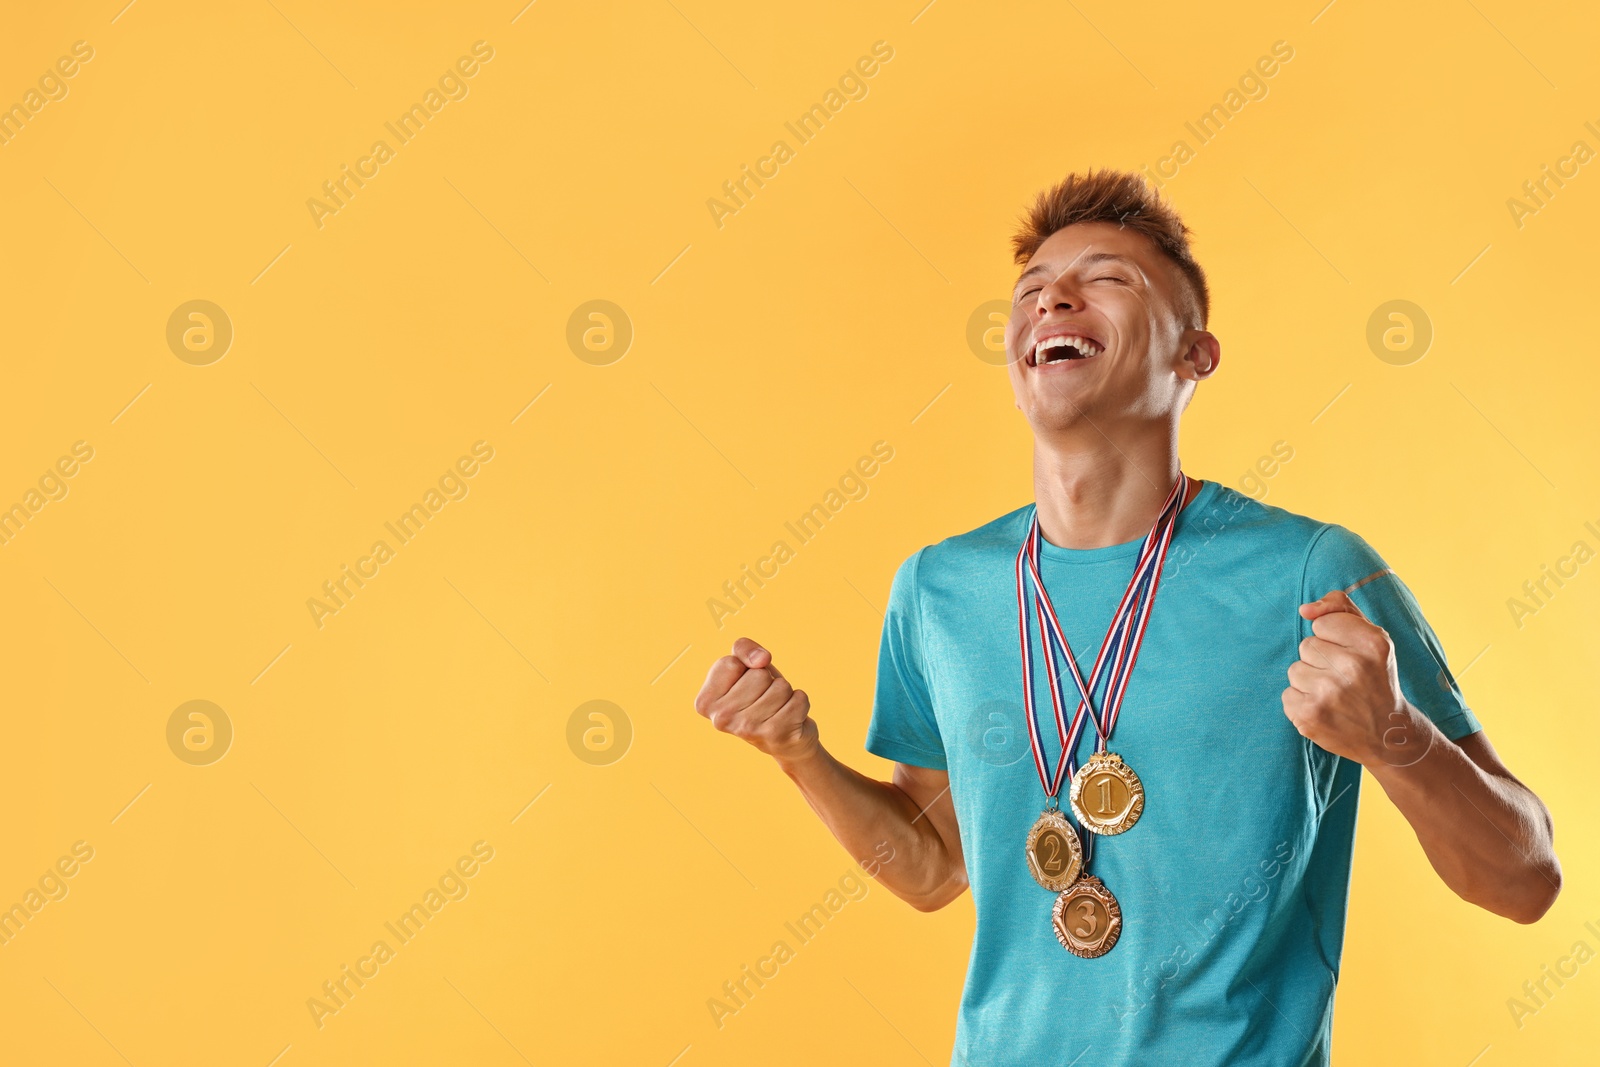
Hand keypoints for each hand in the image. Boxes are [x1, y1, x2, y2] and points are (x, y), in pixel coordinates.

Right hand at [694, 638, 819, 765]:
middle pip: (759, 675)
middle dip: (768, 680)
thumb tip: (762, 659)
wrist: (783, 739)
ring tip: (776, 707)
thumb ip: (743, 648)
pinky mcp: (776, 734)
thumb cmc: (759, 696)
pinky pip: (799, 698)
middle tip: (763, 698)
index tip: (744, 683)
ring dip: (784, 692)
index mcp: (705, 702)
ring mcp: (748, 729)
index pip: (732, 663)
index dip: (745, 666)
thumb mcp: (744, 667)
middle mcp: (721, 719)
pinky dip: (800, 702)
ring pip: (781, 686)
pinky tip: (790, 716)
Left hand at [1282, 590, 1432, 767]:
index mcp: (1372, 643)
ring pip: (1295, 669)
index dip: (1333, 639)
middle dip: (1321, 661)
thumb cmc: (1374, 678)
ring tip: (1335, 695)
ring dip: (1310, 682)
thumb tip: (1305, 610)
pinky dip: (1302, 703)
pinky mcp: (1310, 715)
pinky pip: (1287, 695)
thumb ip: (1340, 608)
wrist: (1388, 735)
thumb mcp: (1371, 637)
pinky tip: (1326, 710)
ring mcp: (1329, 693)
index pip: (1322, 623)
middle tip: (1345, 680)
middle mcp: (1353, 667)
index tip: (1351, 656)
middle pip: (1306, 645)